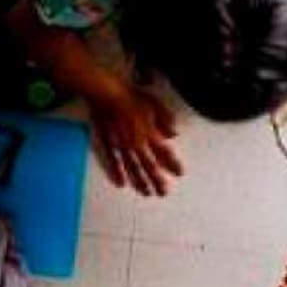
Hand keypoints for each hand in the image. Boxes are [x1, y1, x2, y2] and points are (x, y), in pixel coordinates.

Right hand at [89, 81, 181, 196]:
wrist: (107, 93)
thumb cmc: (131, 96)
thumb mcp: (155, 104)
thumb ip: (166, 120)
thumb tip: (174, 134)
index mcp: (149, 133)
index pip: (164, 153)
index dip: (172, 164)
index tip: (179, 173)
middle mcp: (136, 143)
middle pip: (149, 165)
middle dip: (157, 180)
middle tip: (163, 193)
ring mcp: (121, 145)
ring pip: (132, 167)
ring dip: (140, 182)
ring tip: (146, 193)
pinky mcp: (108, 143)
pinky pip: (113, 161)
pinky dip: (117, 173)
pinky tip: (121, 183)